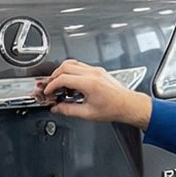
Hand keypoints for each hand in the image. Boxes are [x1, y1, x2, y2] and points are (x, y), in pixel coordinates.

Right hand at [33, 59, 151, 128]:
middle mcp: (92, 73)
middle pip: (66, 66)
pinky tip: (72, 83)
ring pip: (73, 63)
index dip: (52, 84)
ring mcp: (96, 70)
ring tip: (59, 83)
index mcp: (89, 83)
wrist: (128, 105)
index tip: (48, 91)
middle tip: (50, 85)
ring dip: (63, 71)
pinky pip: (81, 66)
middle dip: (54, 75)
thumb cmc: (113, 109)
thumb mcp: (87, 113)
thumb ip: (68, 110)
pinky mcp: (98, 71)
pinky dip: (72, 71)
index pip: (63, 78)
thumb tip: (57, 108)